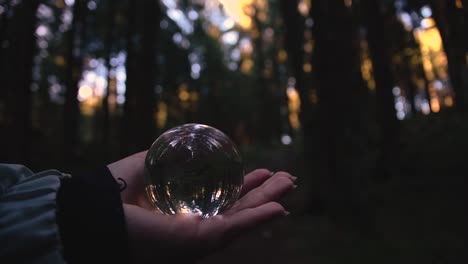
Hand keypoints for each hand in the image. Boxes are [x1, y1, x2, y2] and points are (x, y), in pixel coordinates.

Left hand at [108, 151, 296, 262]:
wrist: (96, 211)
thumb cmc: (115, 191)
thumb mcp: (151, 166)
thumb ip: (171, 157)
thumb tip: (192, 144)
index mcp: (185, 210)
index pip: (223, 199)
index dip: (246, 186)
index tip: (262, 170)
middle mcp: (195, 225)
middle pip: (239, 209)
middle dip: (264, 193)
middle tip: (287, 177)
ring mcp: (198, 235)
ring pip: (243, 218)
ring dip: (269, 202)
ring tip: (290, 183)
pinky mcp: (198, 241)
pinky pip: (234, 230)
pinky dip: (258, 220)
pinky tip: (279, 208)